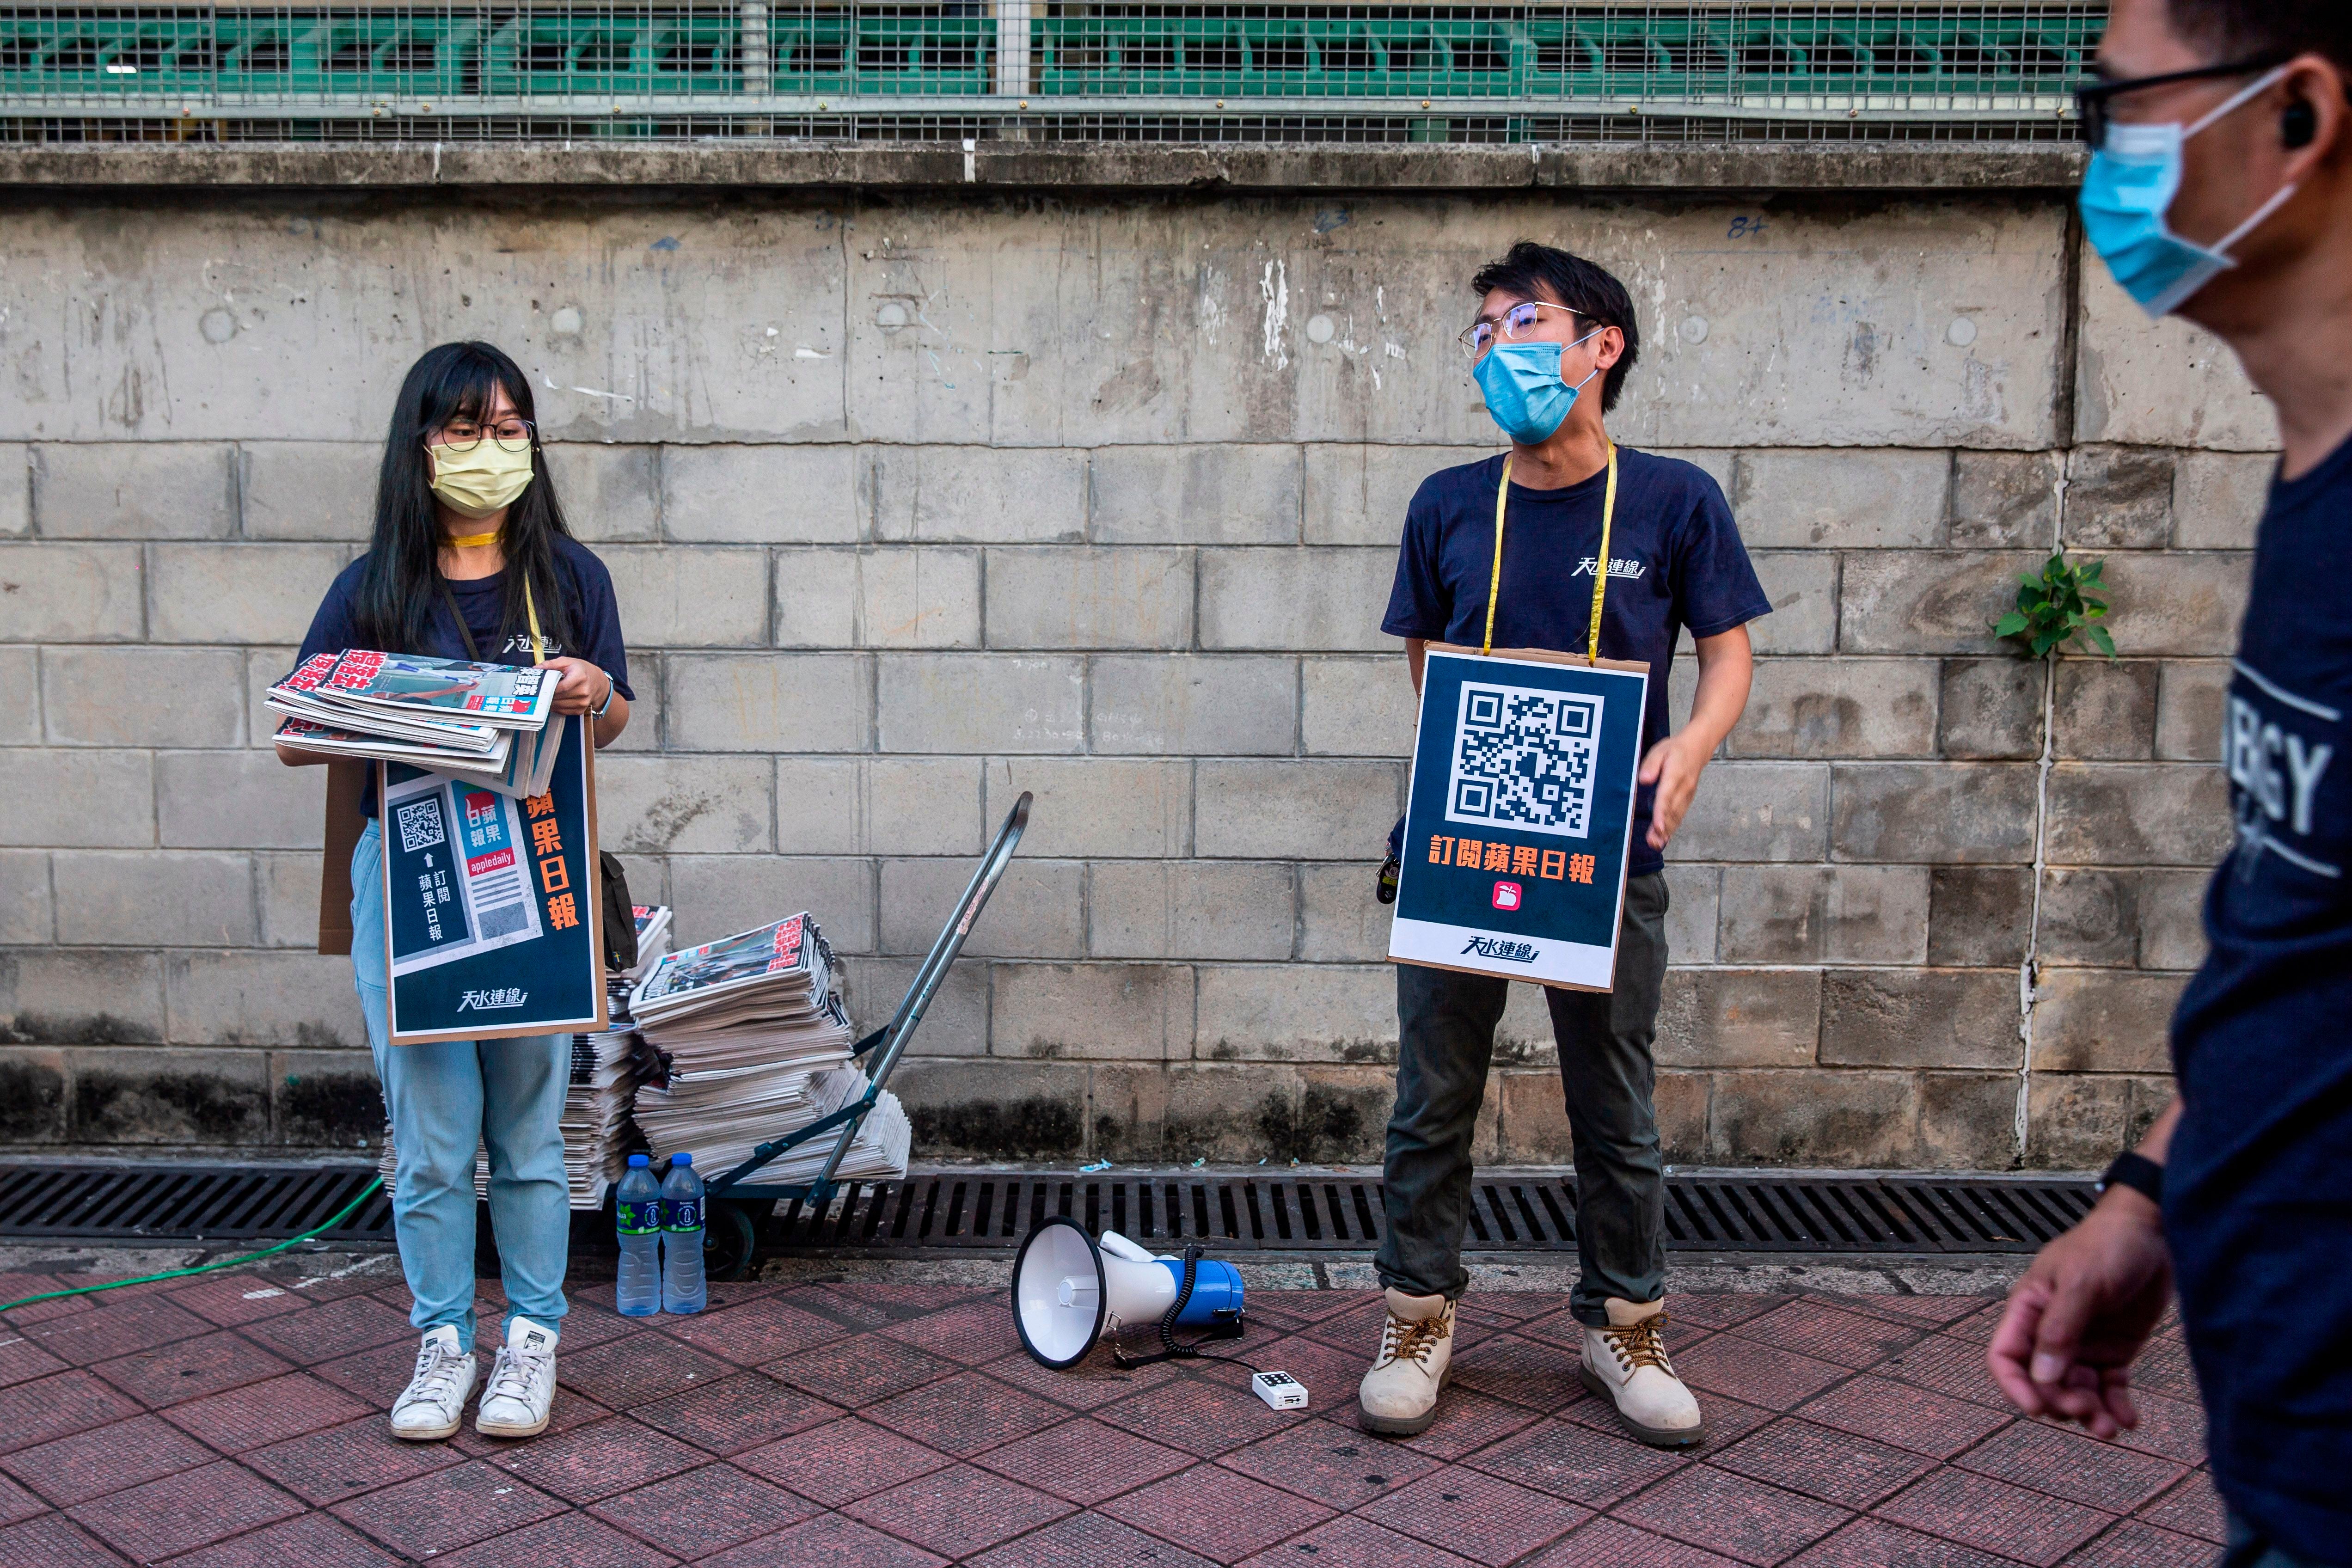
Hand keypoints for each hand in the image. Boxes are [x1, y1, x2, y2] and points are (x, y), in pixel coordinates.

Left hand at [537, 656, 609, 716]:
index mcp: (581, 677)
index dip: (550, 687)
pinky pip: (563, 711)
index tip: (541, 686)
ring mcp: (583, 702)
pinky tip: (554, 701)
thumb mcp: (568, 662)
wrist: (597, 681)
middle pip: (559, 697)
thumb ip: (551, 664)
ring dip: (550, 702)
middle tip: (539, 691)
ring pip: (559, 706)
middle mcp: (583, 691)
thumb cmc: (581, 670)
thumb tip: (536, 669)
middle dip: (547, 694)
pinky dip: (556, 707)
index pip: (562, 687)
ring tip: (546, 695)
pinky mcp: (580, 710)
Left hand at [1636, 731, 1709, 849]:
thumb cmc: (1675, 750)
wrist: (1697, 748)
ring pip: (1677, 816)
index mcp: (1676, 775)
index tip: (1658, 826)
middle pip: (1672, 811)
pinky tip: (1664, 838)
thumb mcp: (1660, 750)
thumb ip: (1651, 765)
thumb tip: (1643, 779)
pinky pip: (1679, 815)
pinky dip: (1672, 828)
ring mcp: (1687, 795)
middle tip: (1653, 842)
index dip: (1661, 812)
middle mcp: (1684, 788)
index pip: (1666, 796)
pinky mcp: (1687, 799)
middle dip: (1663, 828)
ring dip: (1667, 831)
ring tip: (1656, 844)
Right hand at [1986, 1189, 2171, 1439]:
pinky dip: (2116, 1408)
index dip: (2015, 1386)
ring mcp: (2084, 1344)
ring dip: (2089, 1413)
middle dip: (2061, 1402)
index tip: (2037, 1409)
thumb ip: (2060, 1331)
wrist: (2156, 1233)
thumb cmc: (2109, 1246)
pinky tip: (2128, 1420)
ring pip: (2076, 1391)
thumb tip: (2042, 1378)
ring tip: (2110, 1427)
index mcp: (2030, 1310)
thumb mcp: (2081, 1284)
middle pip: (2043, 1382)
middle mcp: (2052, 1332)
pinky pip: (2109, 1388)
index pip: (2006, 1356)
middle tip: (2087, 1410)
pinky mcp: (2115, 1351)